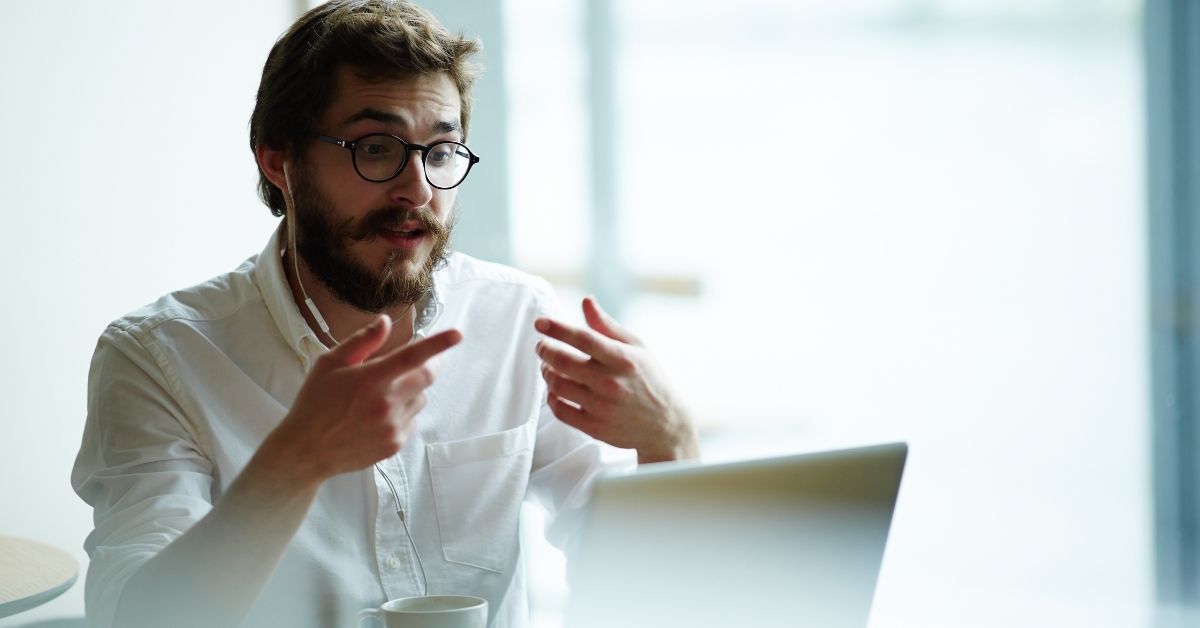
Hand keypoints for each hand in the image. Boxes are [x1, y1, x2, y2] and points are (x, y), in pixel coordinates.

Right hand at [265, 315, 461, 484]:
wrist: (307, 450)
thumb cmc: (315, 403)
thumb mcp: (329, 364)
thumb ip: (362, 342)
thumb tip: (385, 322)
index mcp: (370, 379)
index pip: (411, 356)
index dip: (437, 344)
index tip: (457, 334)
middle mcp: (386, 403)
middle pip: (427, 377)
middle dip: (431, 364)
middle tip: (421, 360)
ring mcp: (393, 426)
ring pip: (421, 398)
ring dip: (412, 390)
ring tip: (383, 394)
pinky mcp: (395, 444)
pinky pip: (412, 420)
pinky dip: (403, 412)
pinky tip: (378, 415)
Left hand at [535, 296, 697, 463]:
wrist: (667, 425)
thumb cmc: (650, 380)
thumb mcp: (637, 347)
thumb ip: (608, 325)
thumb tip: (586, 301)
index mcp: (623, 359)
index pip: (583, 339)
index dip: (557, 328)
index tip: (540, 323)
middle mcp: (611, 383)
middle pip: (563, 361)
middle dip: (545, 350)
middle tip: (542, 346)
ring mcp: (602, 407)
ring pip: (557, 386)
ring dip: (547, 372)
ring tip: (548, 367)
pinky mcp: (595, 428)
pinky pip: (560, 410)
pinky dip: (551, 397)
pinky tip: (555, 390)